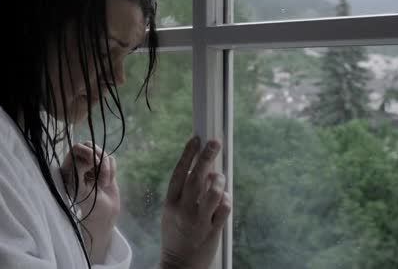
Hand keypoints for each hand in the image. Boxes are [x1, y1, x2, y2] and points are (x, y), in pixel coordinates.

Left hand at [60, 141, 119, 263]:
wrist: (104, 213)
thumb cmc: (87, 202)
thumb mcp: (78, 186)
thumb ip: (79, 169)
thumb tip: (89, 158)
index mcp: (69, 167)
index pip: (76, 149)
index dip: (86, 155)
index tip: (90, 167)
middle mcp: (80, 163)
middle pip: (89, 145)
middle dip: (98, 157)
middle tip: (100, 169)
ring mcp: (94, 165)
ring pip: (102, 151)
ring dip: (106, 167)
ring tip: (104, 182)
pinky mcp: (106, 168)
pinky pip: (112, 159)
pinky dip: (112, 170)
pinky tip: (108, 182)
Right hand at [159, 137, 231, 268]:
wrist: (179, 265)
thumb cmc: (176, 235)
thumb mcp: (171, 212)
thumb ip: (183, 194)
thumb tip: (202, 171)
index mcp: (170, 204)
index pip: (179, 174)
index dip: (188, 155)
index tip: (196, 140)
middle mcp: (183, 210)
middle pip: (196, 178)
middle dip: (206, 157)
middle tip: (214, 143)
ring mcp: (198, 221)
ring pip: (213, 192)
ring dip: (219, 181)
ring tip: (219, 178)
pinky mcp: (212, 231)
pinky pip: (224, 208)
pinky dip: (227, 199)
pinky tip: (224, 199)